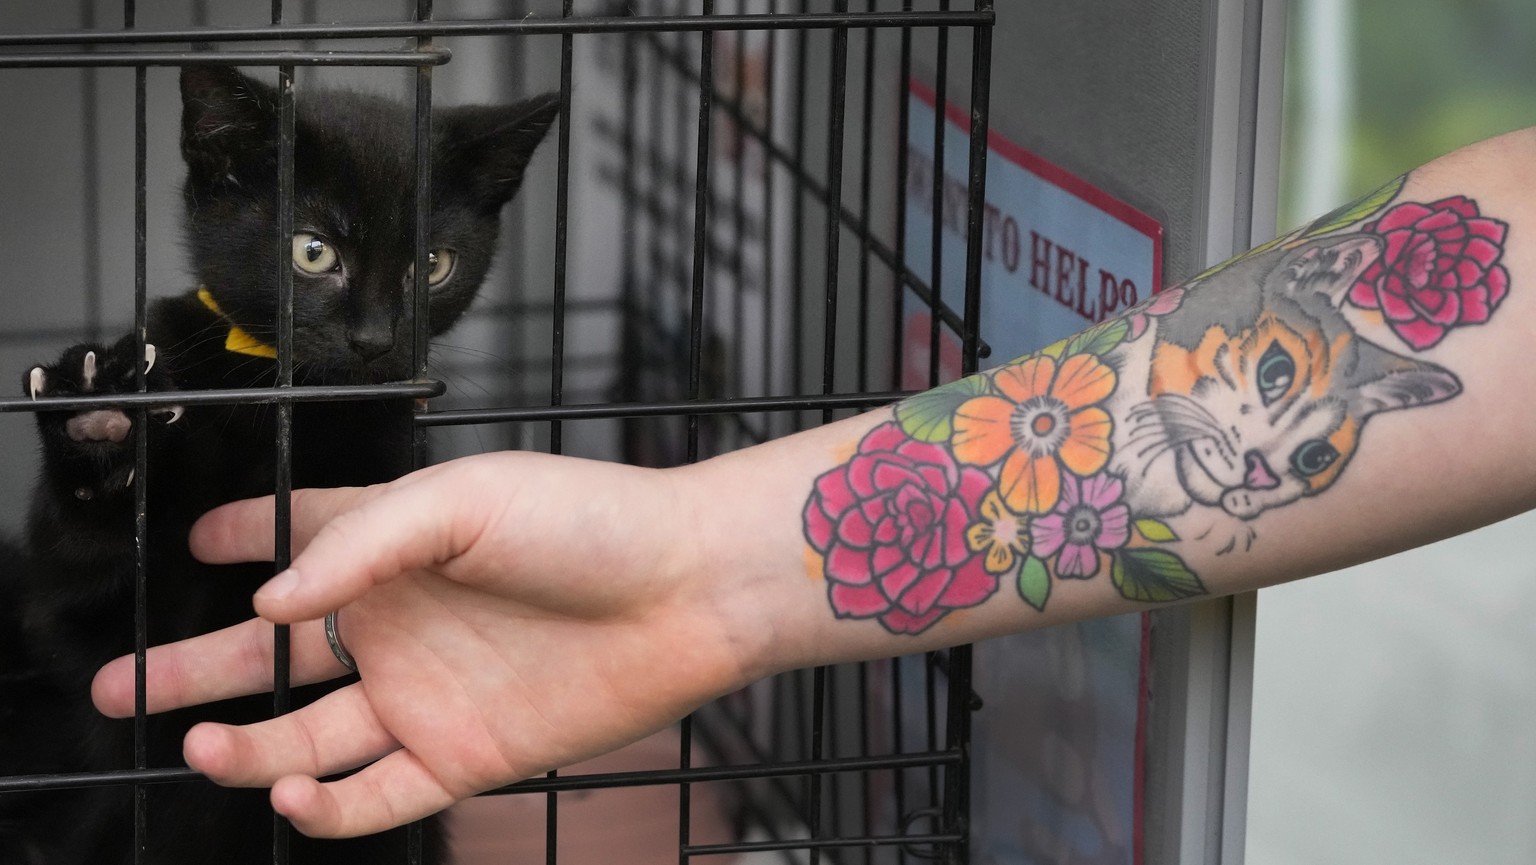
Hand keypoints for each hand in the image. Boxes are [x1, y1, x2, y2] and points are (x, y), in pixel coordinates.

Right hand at [90, 452, 761, 837]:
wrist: (688, 590)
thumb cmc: (587, 521)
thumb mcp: (463, 498)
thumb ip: (358, 542)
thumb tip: (266, 599)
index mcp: (392, 546)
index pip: (295, 540)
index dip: (239, 539)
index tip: (190, 543)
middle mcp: (399, 623)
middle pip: (270, 657)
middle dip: (190, 673)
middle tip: (118, 688)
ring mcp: (427, 693)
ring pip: (307, 737)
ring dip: (247, 749)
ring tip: (205, 748)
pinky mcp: (465, 754)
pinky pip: (377, 796)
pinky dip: (326, 807)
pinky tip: (293, 791)